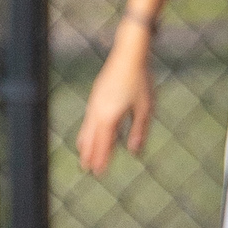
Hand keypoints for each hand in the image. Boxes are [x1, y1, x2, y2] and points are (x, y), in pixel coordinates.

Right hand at [77, 29, 156, 175]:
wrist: (128, 55)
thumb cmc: (140, 81)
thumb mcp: (144, 108)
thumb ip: (138, 130)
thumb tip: (134, 151)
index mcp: (110, 116)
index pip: (103, 143)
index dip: (101, 159)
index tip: (98, 173)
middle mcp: (98, 111)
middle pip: (91, 138)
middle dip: (89, 154)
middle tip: (86, 169)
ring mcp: (94, 103)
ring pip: (87, 128)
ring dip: (85, 143)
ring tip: (82, 154)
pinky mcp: (95, 96)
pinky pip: (88, 119)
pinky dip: (86, 130)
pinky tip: (88, 131)